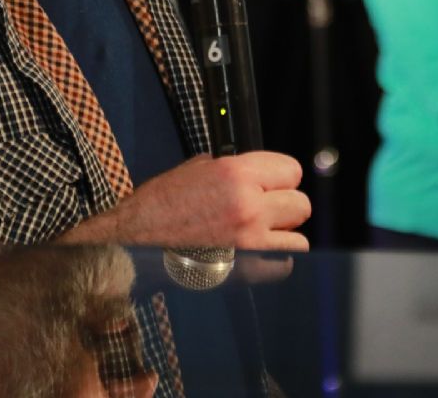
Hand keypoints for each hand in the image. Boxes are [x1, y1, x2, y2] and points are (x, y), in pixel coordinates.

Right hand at [64, 152, 309, 252]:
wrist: (135, 244)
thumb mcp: (193, 170)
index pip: (291, 170)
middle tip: (268, 210)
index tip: (274, 184)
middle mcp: (249, 204)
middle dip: (286, 206)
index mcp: (236, 173)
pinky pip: (285, 265)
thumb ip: (229, 168)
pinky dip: (275, 262)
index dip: (282, 177)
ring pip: (299, 237)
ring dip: (283, 236)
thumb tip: (250, 170)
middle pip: (301, 204)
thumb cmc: (158, 206)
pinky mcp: (248, 270)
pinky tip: (258, 256)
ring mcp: (251, 240)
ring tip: (263, 235)